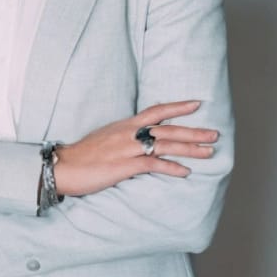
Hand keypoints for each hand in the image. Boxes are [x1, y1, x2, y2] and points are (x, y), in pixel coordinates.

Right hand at [54, 100, 217, 196]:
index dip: (177, 107)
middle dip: (194, 131)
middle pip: (167, 129)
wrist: (62, 166)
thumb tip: (141, 143)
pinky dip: (171, 168)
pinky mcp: (123, 166)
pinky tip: (185, 172)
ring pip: (165, 145)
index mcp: (124, 125)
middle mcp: (128, 134)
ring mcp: (126, 149)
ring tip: (209, 152)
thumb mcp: (104, 139)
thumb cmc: (82, 156)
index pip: (155, 110)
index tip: (197, 103)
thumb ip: (124, 139)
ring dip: (190, 149)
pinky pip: (153, 165)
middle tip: (215, 134)